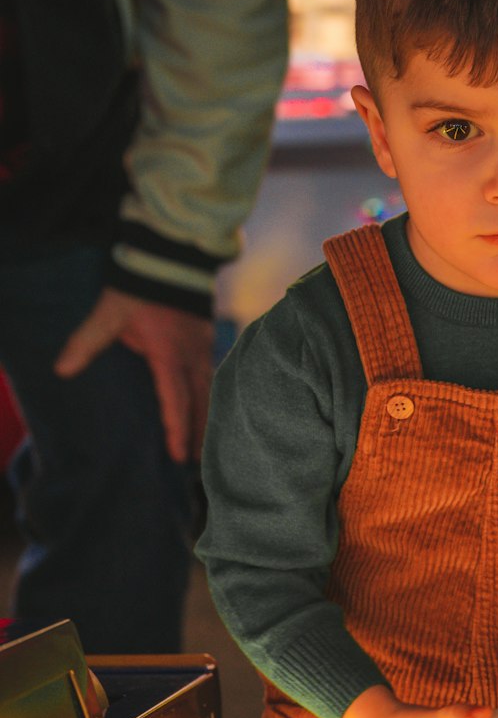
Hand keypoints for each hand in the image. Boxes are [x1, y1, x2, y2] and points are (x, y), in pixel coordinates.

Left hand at [54, 288, 214, 462]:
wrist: (170, 254)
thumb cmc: (139, 285)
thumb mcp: (110, 313)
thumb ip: (87, 342)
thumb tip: (62, 370)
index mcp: (169, 355)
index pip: (175, 400)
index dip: (176, 429)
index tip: (178, 455)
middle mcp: (192, 356)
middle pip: (200, 403)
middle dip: (198, 434)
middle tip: (197, 463)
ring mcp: (203, 347)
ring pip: (211, 391)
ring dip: (208, 418)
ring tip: (207, 442)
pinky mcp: (207, 338)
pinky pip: (214, 376)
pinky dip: (214, 396)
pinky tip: (213, 406)